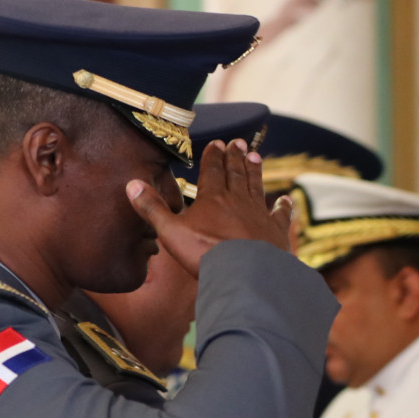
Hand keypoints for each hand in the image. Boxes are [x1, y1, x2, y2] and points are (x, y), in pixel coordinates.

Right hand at [126, 138, 294, 274]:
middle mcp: (238, 200)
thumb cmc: (205, 254)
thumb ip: (152, 208)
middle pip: (236, 173)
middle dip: (235, 157)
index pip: (212, 170)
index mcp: (213, 198)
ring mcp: (259, 215)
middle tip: (239, 142)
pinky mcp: (276, 232)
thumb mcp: (170, 232)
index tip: (217, 142)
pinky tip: (286, 199)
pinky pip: (281, 215)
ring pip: (256, 187)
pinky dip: (284, 206)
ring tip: (255, 157)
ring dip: (255, 171)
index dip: (214, 155)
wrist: (246, 274)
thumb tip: (132, 184)